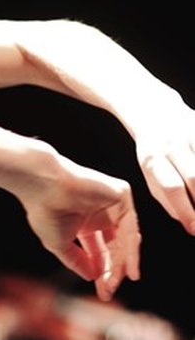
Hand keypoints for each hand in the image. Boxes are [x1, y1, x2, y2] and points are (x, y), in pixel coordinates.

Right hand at [20, 159, 138, 302]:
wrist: (43, 185)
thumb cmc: (44, 210)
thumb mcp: (58, 244)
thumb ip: (76, 260)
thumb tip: (92, 277)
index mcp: (84, 223)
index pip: (100, 251)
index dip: (101, 272)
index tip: (102, 292)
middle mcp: (100, 214)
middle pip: (115, 248)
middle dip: (113, 270)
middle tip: (109, 289)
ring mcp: (112, 205)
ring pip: (126, 238)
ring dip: (124, 262)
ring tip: (119, 281)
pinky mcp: (121, 195)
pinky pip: (130, 225)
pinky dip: (131, 246)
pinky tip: (127, 265)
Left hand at [133, 102, 194, 233]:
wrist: (156, 110)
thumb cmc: (155, 151)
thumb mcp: (149, 172)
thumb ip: (165, 197)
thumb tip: (186, 220)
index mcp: (152, 159)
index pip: (171, 188)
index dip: (186, 211)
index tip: (194, 229)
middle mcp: (172, 145)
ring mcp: (190, 134)